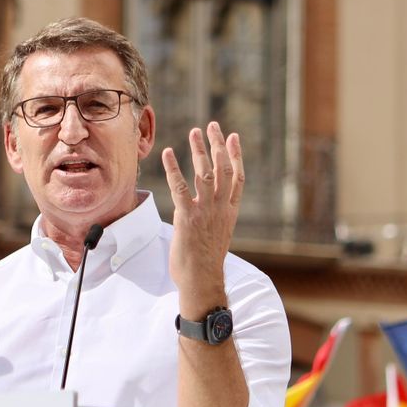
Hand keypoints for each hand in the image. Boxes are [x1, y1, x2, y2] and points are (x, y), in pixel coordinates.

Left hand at [161, 122, 242, 313]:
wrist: (202, 280)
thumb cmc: (207, 262)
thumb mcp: (218, 236)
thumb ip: (215, 218)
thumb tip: (209, 208)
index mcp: (230, 212)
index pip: (237, 178)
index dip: (236, 155)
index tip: (233, 137)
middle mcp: (220, 208)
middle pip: (223, 169)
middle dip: (218, 145)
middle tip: (212, 126)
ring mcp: (205, 211)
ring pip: (205, 173)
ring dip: (199, 150)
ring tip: (194, 132)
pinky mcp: (187, 217)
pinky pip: (179, 187)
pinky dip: (173, 168)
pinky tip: (168, 153)